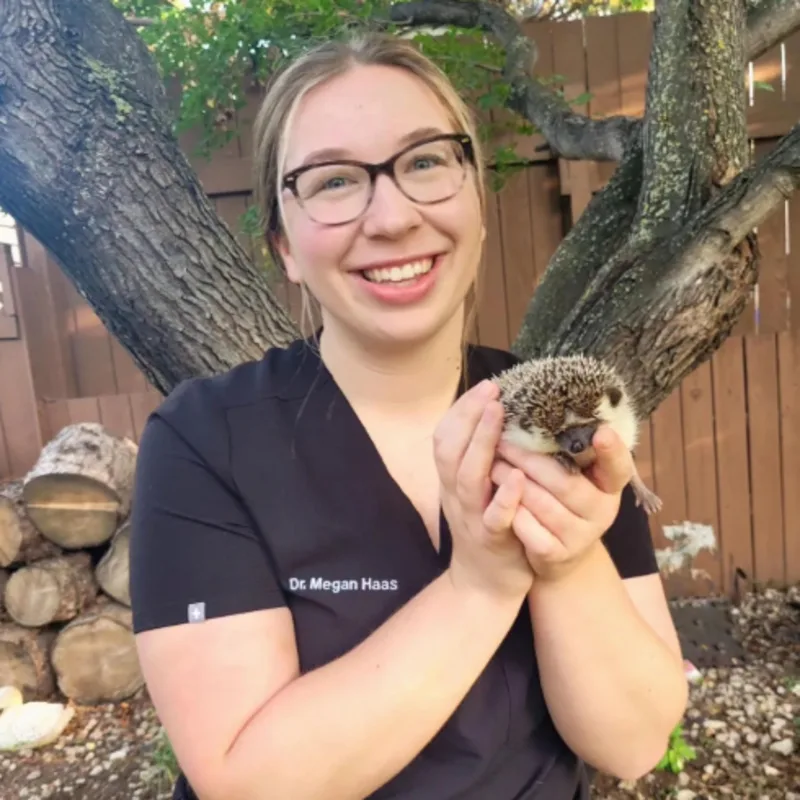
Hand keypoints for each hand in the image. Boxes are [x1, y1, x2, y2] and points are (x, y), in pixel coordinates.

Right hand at [433, 380, 533, 602]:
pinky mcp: (491, 541)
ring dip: (482, 443)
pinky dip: (503, 497)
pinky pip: (494, 518)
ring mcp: (471, 517)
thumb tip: (496, 415)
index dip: (461, 410)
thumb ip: (480, 458)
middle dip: (469, 416)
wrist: (485, 585)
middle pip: (451, 450)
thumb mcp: (477, 489)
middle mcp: (455, 494)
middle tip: (491, 390)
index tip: (485, 386)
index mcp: (452, 479)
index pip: (446, 436)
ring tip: (499, 415)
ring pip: (468, 478)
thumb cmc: (489, 526)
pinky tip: (516, 478)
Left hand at [490, 425, 632, 582]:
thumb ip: (569, 448)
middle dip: (529, 460)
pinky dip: (510, 511)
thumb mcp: (574, 473)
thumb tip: (543, 405)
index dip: (612, 451)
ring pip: (542, 505)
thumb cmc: (562, 498)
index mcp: (609, 484)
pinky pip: (528, 530)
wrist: (559, 553)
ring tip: (491, 463)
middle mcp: (602, 511)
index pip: (618, 466)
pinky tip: (494, 497)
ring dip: (512, 482)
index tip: (601, 432)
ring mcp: (580, 536)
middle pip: (565, 482)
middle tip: (502, 441)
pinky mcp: (556, 555)